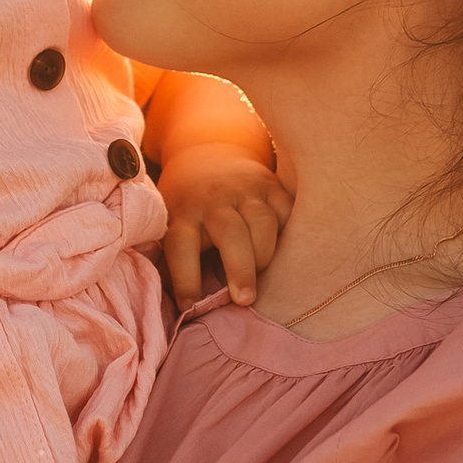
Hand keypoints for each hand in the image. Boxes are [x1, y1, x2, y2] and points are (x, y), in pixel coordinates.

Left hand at [155, 140, 294, 310]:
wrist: (209, 153)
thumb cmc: (189, 205)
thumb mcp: (172, 224)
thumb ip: (177, 259)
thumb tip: (185, 309)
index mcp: (184, 213)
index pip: (181, 245)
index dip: (185, 277)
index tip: (189, 305)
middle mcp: (214, 200)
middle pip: (230, 232)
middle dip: (239, 268)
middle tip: (244, 300)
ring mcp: (246, 190)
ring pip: (263, 222)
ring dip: (265, 254)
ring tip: (263, 274)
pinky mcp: (272, 185)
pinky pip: (288, 211)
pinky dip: (289, 233)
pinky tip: (284, 250)